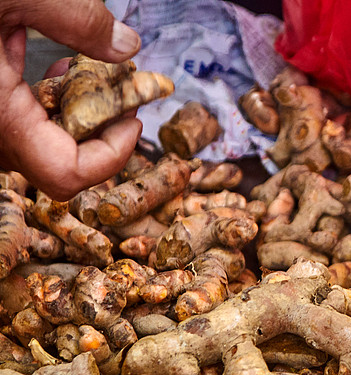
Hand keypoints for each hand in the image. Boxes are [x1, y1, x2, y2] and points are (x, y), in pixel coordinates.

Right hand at [0, 0, 142, 199]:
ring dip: (64, 110)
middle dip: (95, 128)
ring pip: (28, 137)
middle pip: (53, 159)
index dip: (111, 155)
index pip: (67, 175)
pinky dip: (31, 95)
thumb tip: (125, 45)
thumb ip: (75, 19)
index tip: (134, 118)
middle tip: (117, 90)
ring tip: (77, 70)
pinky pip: (4, 115)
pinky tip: (32, 51)